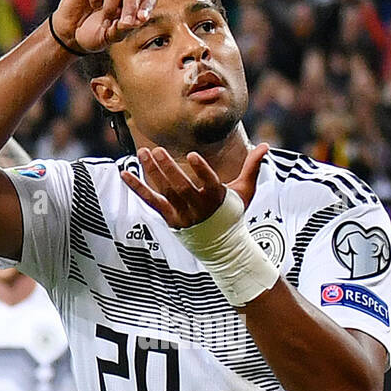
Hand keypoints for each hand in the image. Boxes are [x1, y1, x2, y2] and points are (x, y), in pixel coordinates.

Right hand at [51, 0, 156, 54]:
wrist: (71, 34)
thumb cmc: (94, 34)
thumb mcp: (110, 37)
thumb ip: (122, 29)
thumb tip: (134, 22)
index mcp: (134, 0)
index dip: (147, 5)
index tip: (142, 19)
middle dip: (131, 6)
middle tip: (125, 22)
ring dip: (111, 4)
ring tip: (105, 18)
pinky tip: (93, 5)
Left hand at [121, 143, 269, 229]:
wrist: (221, 245)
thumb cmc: (233, 213)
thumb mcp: (245, 191)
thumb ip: (252, 167)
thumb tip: (266, 145)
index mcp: (217, 198)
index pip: (208, 183)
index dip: (200, 170)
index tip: (190, 156)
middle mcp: (198, 208)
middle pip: (180, 187)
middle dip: (168, 169)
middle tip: (157, 150)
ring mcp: (182, 214)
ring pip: (164, 192)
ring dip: (152, 172)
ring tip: (143, 152)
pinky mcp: (170, 218)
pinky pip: (150, 201)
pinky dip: (137, 187)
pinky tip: (124, 173)